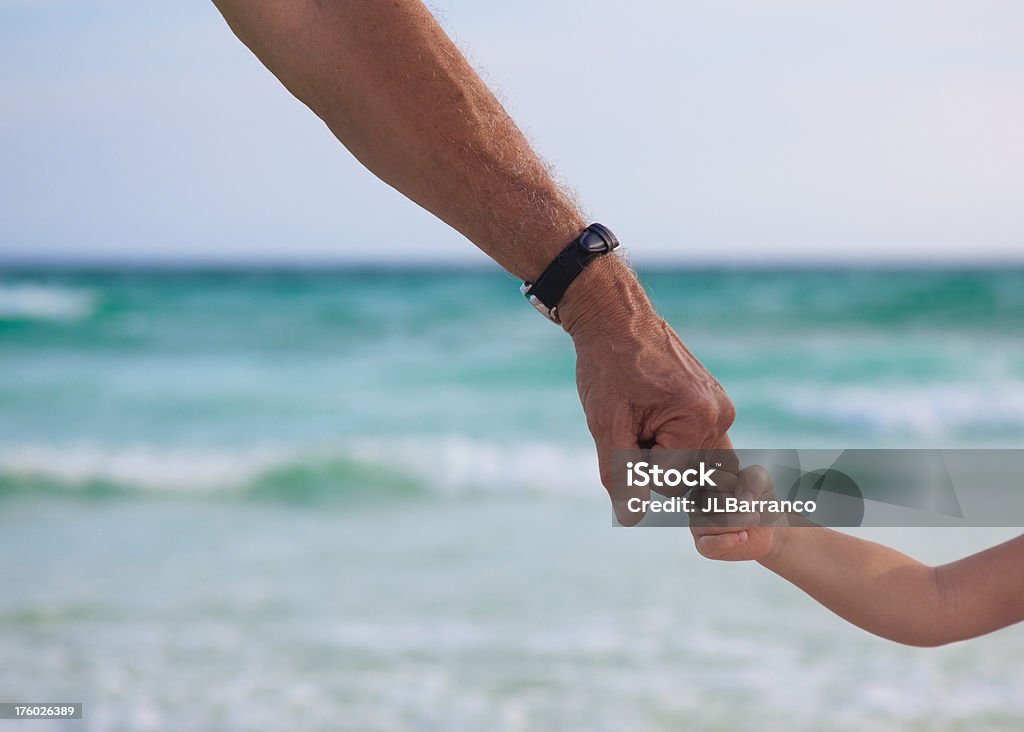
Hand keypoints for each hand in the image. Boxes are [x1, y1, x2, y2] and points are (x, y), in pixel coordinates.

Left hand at [559, 258, 735, 523]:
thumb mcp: (606, 425)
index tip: (626, 428)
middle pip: (688, 477)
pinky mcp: (717, 404)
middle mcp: (720, 415)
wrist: (615, 320)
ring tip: (643, 416)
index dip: (638, 465)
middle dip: (655, 460)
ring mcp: (723, 409)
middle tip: (633, 420)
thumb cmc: (607, 368)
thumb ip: (622, 475)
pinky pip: (699, 443)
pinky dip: (673, 440)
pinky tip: (653, 412)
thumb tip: (633, 519)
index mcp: (698, 418)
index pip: (671, 483)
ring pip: (696, 464)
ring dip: (665, 452)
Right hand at [690, 464, 782, 561]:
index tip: (745, 490)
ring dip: (739, 523)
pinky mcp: (703, 545)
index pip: (712, 478)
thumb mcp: (762, 480)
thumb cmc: (758, 501)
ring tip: (751, 521)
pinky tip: (743, 537)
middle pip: (711, 501)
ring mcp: (697, 523)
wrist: (769, 528)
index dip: (734, 484)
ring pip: (712, 523)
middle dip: (739, 507)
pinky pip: (709, 544)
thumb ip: (752, 478)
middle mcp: (695, 501)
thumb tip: (741, 500)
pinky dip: (729, 541)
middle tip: (751, 509)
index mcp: (704, 481)